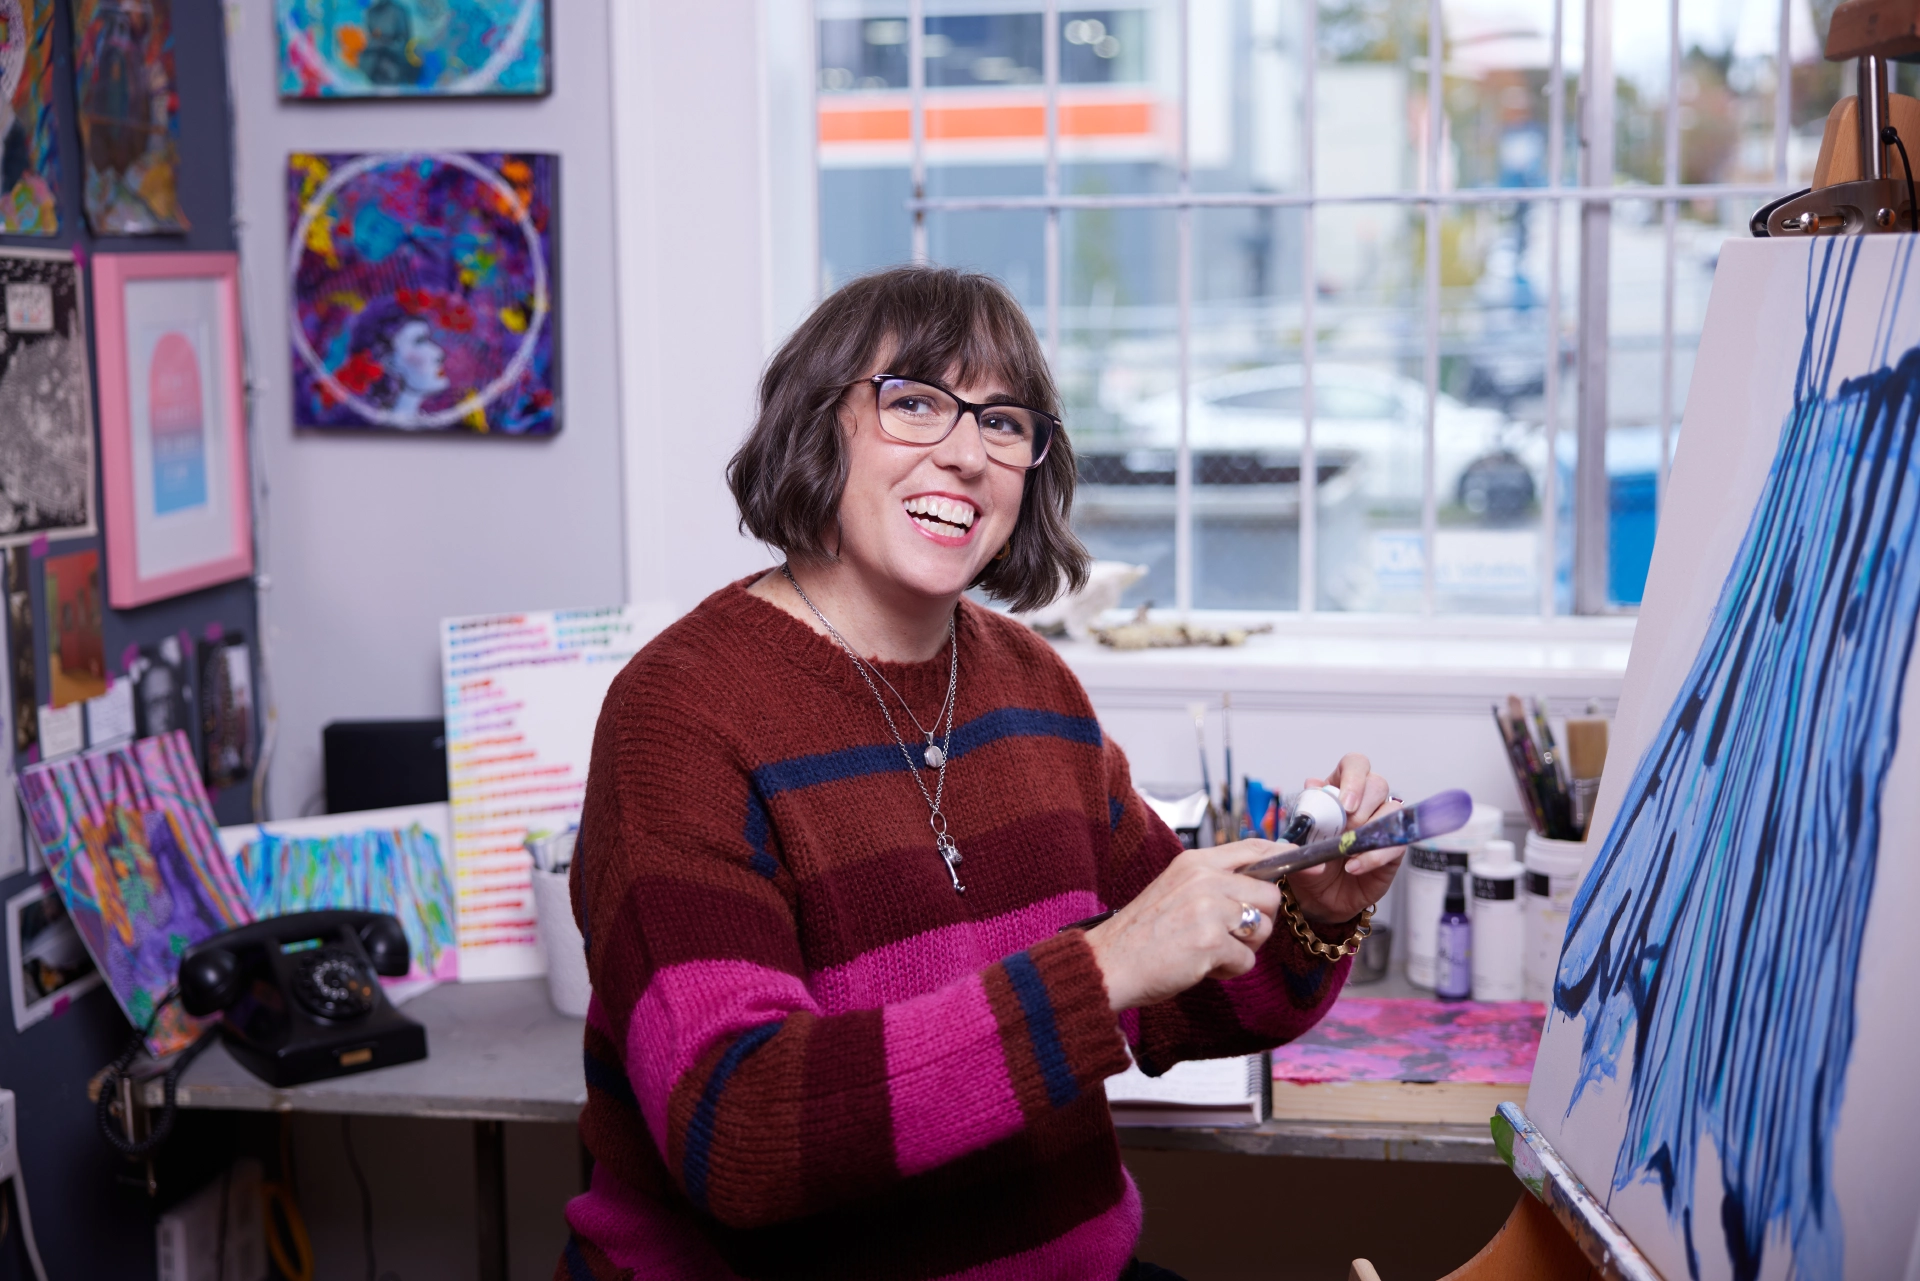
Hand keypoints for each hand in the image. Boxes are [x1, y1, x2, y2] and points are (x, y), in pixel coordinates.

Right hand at [1083, 842, 1284, 1011]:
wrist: (1108, 963)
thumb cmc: (1140, 933)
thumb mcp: (1174, 888)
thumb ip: (1212, 880)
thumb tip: (1257, 883)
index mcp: (1194, 862)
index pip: (1253, 848)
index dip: (1284, 854)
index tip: (1306, 862)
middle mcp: (1204, 879)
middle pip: (1269, 896)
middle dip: (1258, 922)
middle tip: (1228, 936)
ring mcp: (1208, 910)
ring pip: (1262, 930)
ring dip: (1242, 948)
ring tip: (1208, 951)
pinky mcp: (1210, 942)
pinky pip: (1246, 960)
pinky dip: (1228, 970)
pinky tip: (1200, 966)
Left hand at [1286, 753, 1402, 925]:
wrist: (1317, 895)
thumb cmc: (1309, 860)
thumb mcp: (1298, 838)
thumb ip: (1304, 812)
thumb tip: (1312, 783)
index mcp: (1340, 790)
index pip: (1355, 765)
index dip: (1354, 777)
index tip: (1344, 803)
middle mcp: (1365, 803)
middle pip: (1378, 784)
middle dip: (1362, 806)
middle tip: (1345, 828)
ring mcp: (1381, 824)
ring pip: (1392, 810)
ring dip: (1369, 829)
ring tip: (1347, 851)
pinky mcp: (1392, 849)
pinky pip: (1395, 844)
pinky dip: (1373, 855)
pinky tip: (1353, 866)